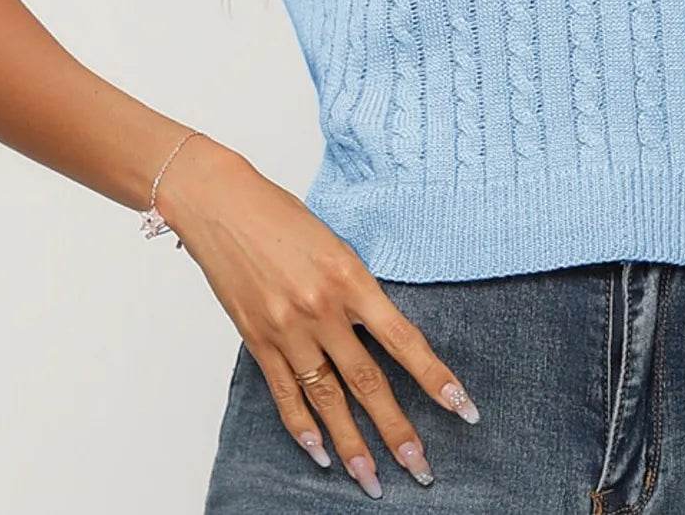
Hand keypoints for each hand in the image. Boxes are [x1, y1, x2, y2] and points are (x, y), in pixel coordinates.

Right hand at [157, 139, 478, 497]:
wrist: (222, 204)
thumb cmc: (281, 215)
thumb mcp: (336, 243)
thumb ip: (358, 289)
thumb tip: (381, 331)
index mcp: (350, 277)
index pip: (403, 340)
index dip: (434, 378)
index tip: (462, 408)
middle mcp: (321, 309)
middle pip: (367, 380)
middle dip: (397, 429)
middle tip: (421, 468)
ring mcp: (286, 328)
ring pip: (326, 399)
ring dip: (351, 444)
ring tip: (372, 479)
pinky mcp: (256, 339)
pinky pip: (284, 393)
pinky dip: (302, 427)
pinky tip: (320, 453)